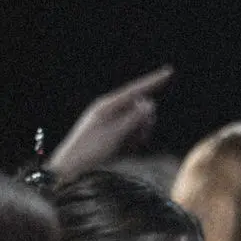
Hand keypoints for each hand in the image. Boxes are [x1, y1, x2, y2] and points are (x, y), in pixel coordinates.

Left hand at [47, 66, 171, 179]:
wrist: (71, 169)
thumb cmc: (89, 151)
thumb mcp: (113, 134)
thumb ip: (133, 119)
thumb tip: (150, 103)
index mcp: (107, 106)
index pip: (135, 90)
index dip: (153, 81)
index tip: (169, 71)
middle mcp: (110, 112)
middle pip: (140, 107)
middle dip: (146, 120)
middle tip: (138, 136)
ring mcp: (113, 124)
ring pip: (139, 122)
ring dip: (141, 133)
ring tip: (128, 146)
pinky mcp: (114, 136)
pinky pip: (133, 135)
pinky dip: (134, 142)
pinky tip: (124, 152)